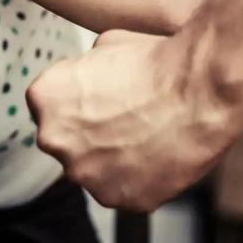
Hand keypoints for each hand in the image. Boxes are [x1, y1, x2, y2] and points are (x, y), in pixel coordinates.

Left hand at [27, 28, 242, 211]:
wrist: (199, 90)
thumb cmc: (156, 62)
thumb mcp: (106, 43)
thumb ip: (84, 68)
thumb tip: (90, 72)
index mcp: (44, 98)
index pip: (51, 106)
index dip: (79, 103)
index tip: (103, 100)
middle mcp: (54, 140)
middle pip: (68, 142)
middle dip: (91, 134)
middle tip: (126, 119)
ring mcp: (86, 174)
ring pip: (94, 170)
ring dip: (113, 159)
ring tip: (147, 137)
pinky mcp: (119, 199)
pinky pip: (124, 191)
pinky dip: (140, 179)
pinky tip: (159, 155)